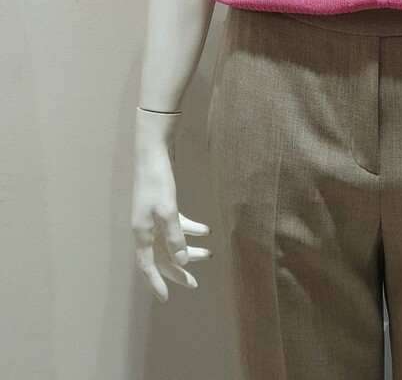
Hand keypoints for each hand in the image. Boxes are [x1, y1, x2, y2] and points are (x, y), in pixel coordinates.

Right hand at [131, 108, 211, 302]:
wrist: (153, 153)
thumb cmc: (157, 182)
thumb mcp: (168, 211)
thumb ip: (175, 237)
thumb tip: (181, 261)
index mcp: (142, 233)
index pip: (147, 266)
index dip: (156, 283)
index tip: (166, 299)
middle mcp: (145, 228)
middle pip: (162, 257)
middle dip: (178, 270)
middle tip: (195, 283)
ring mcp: (153, 217)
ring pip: (171, 242)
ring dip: (189, 249)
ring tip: (208, 255)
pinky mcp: (163, 206)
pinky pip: (176, 225)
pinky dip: (191, 229)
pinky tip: (207, 231)